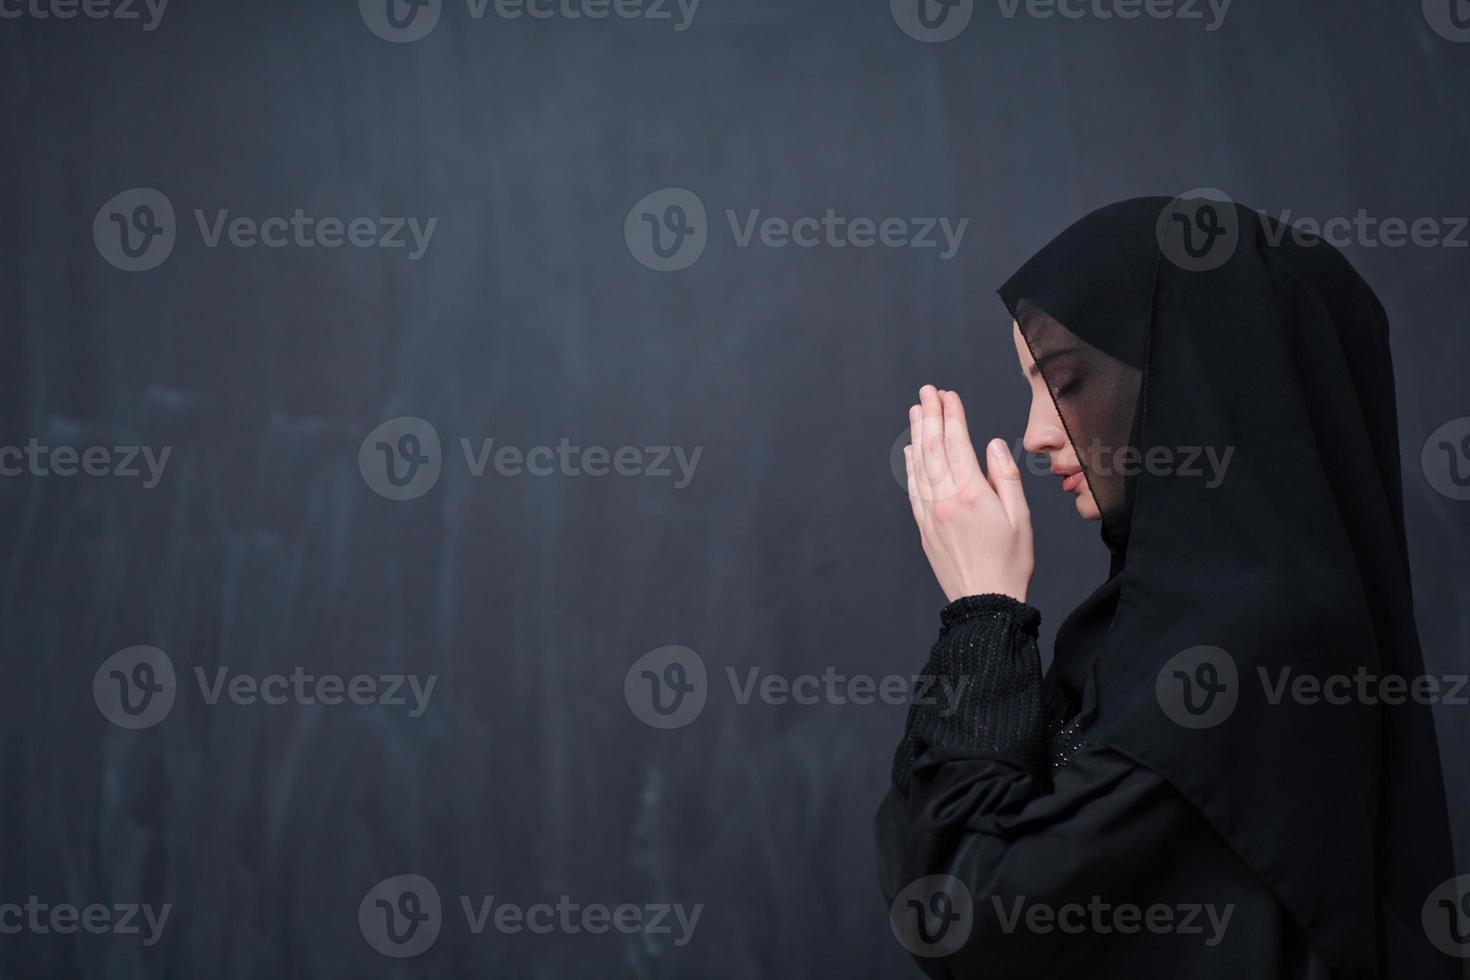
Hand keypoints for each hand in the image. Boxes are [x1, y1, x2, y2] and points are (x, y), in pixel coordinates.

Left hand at [904, 385, 1033, 602]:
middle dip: (930, 416)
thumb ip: (1005, 477)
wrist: (984, 603)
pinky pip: (913, 489)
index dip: (952, 416)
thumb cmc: (1010, 563)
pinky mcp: (924, 528)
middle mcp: (945, 500)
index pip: (957, 443)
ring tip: (916, 411)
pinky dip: (911, 467)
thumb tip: (991, 446)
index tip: (949, 394)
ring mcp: (931, 514)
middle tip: (927, 391)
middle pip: (933, 448)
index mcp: (972, 494)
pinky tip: (911, 452)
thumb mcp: (1020, 518)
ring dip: (917, 435)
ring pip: (919, 466)